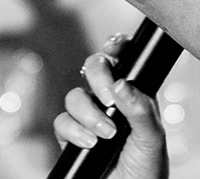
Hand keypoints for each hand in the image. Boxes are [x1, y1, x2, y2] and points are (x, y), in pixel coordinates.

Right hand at [53, 34, 168, 178]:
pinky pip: (61, 122)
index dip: (115, 47)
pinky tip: (90, 143)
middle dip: (97, 77)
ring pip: (74, 96)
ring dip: (88, 114)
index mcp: (132, 96)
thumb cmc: (147, 170)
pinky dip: (74, 132)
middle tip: (108, 98)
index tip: (115, 47)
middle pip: (93, 68)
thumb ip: (140, 110)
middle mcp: (108, 102)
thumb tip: (120, 84)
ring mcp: (88, 117)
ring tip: (105, 134)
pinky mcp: (70, 134)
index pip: (122, 61)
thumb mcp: (152, 139)